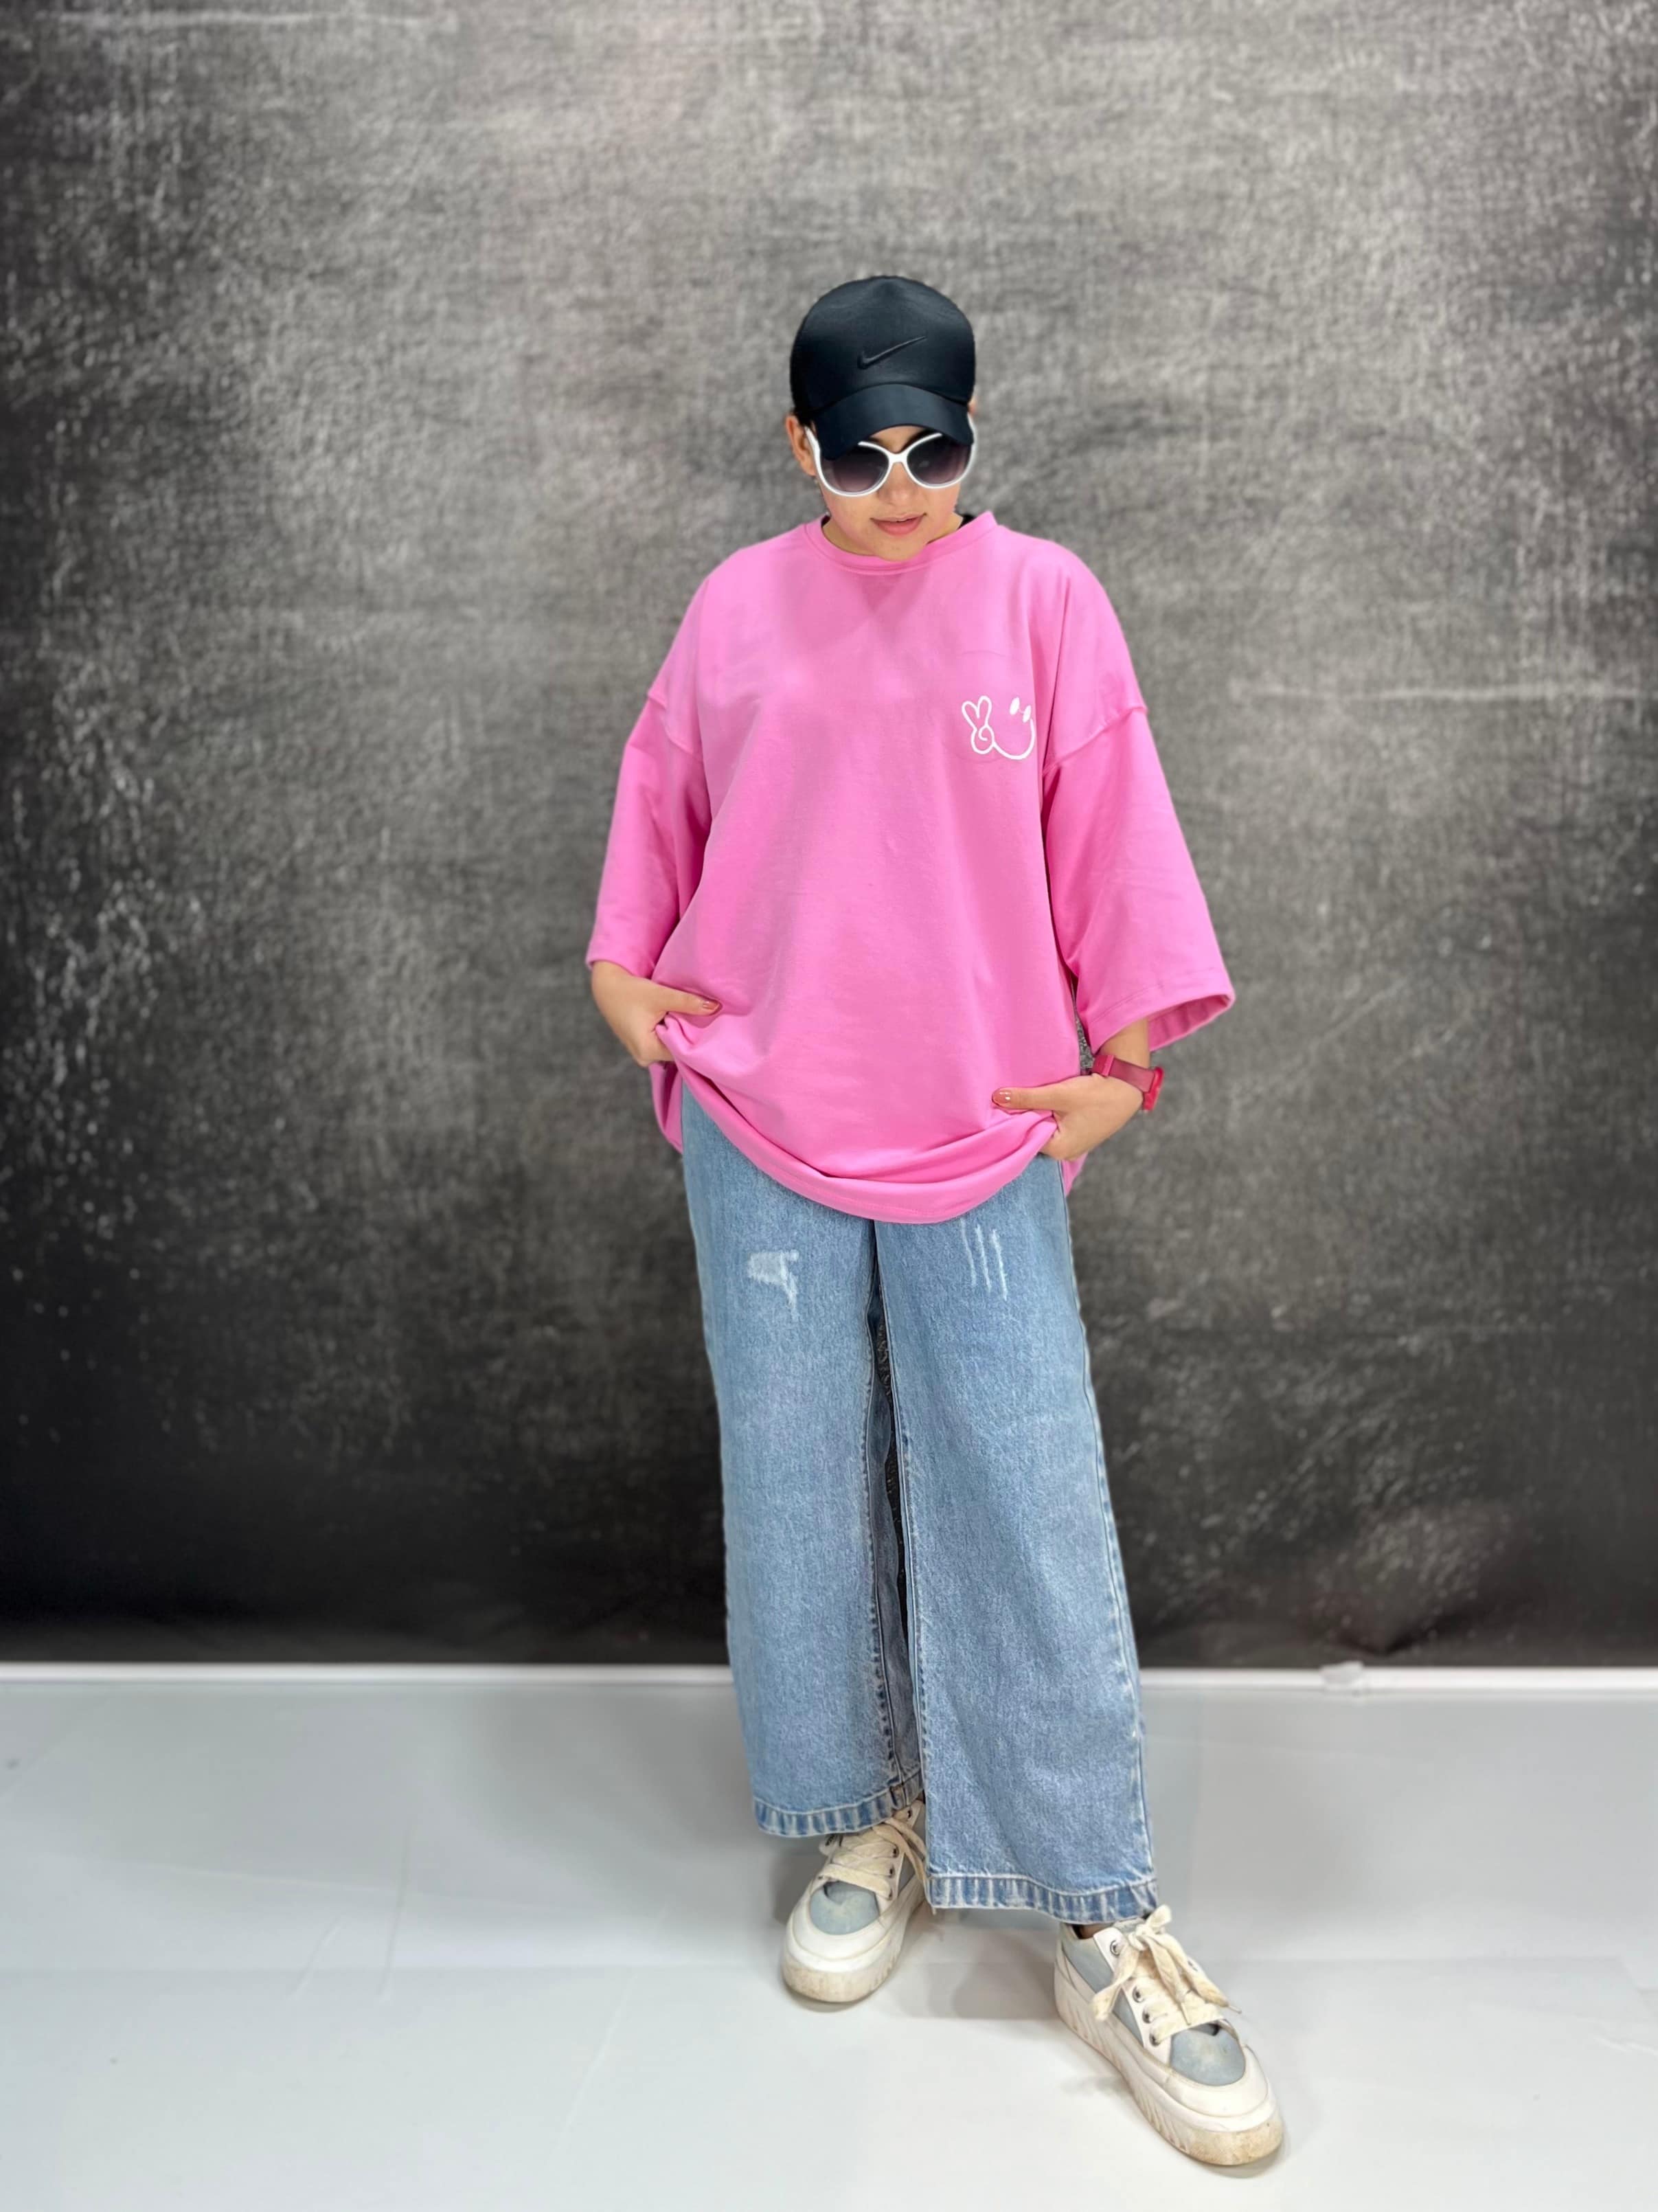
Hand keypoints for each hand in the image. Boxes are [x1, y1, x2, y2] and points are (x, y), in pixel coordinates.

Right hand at [590, 959, 719, 1067]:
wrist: (607, 987)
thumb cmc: (630, 991)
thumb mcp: (661, 995)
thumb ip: (688, 1002)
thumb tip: (716, 1007)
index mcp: (647, 1051)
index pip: (682, 1052)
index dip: (696, 1040)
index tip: (711, 1028)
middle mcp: (644, 1058)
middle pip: (677, 1051)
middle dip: (689, 1036)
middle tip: (706, 1021)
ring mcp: (643, 1053)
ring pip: (671, 1046)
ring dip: (680, 1033)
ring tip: (693, 1019)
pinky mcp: (643, 1044)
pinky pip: (664, 1042)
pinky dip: (672, 1031)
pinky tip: (679, 1020)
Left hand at [991, 1071, 1142, 1160]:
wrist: (1127, 1087)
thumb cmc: (1096, 1094)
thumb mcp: (1058, 1094)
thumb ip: (1027, 1098)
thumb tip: (997, 1097)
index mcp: (1059, 1149)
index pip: (1024, 1137)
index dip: (1012, 1120)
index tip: (999, 1107)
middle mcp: (1065, 1153)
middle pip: (1034, 1135)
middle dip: (1023, 1118)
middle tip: (1009, 1101)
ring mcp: (1072, 1145)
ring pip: (1044, 1129)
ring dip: (1036, 1115)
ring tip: (1027, 1100)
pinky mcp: (1077, 1134)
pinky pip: (1054, 1127)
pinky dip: (1048, 1115)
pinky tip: (1045, 1103)